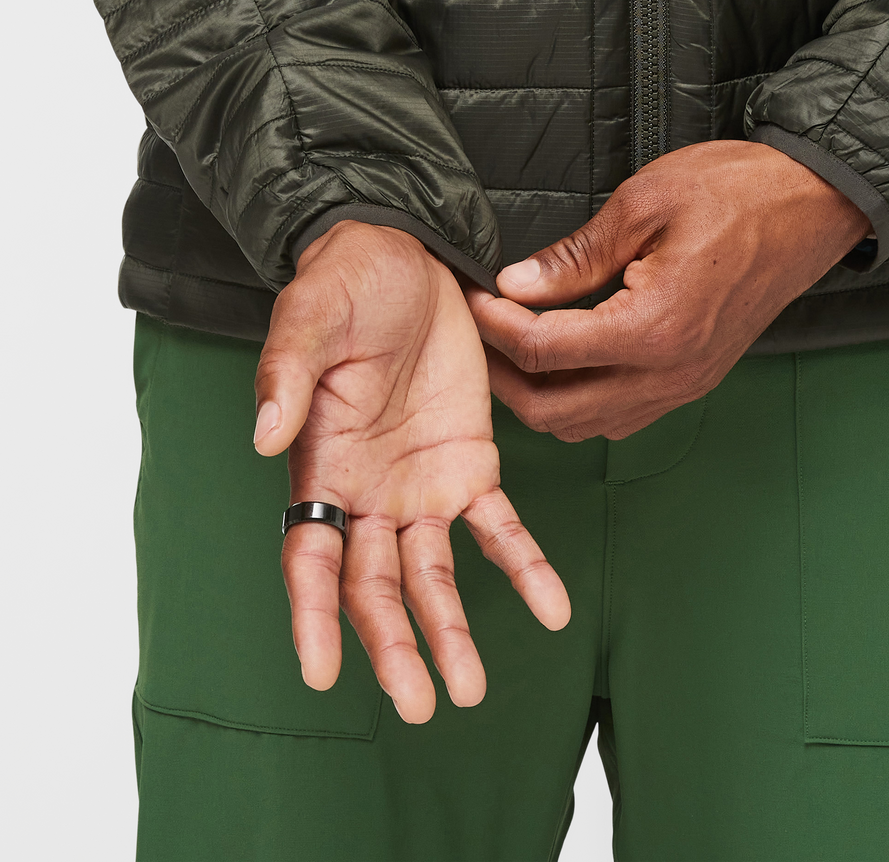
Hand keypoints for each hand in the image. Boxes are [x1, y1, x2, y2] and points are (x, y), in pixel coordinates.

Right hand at [253, 221, 570, 722]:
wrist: (408, 256)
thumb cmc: (347, 285)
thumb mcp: (310, 318)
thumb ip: (285, 376)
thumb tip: (264, 440)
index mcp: (320, 465)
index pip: (309, 553)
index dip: (313, 613)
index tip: (323, 671)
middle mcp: (368, 491)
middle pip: (374, 583)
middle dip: (393, 643)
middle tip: (422, 702)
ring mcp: (421, 484)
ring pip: (433, 573)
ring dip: (452, 627)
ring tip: (470, 687)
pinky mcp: (472, 463)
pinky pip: (500, 525)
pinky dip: (523, 565)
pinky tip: (553, 607)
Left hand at [467, 141, 869, 440]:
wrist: (813, 205)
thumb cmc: (737, 192)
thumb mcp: (645, 203)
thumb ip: (575, 256)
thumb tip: (516, 285)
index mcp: (653, 327)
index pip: (544, 350)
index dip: (494, 326)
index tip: (474, 296)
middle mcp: (670, 373)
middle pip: (555, 412)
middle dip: (505, 377)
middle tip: (482, 331)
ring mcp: (686, 384)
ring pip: (587, 426)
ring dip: (541, 396)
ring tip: (518, 345)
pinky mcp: (695, 381)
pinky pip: (621, 416)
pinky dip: (581, 401)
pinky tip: (567, 358)